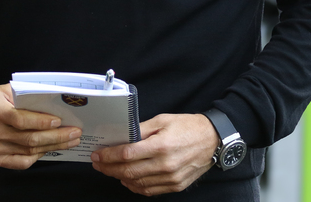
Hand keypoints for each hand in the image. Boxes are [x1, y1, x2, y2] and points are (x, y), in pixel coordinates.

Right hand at [0, 84, 81, 168]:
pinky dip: (38, 156)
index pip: (21, 120)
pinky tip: (51, 149)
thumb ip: (25, 94)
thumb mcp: (5, 90)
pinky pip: (21, 162)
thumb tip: (51, 99)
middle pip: (29, 139)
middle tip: (75, 133)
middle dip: (56, 136)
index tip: (59, 120)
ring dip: (53, 147)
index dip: (41, 121)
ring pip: (29, 151)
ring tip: (70, 141)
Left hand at [90, 113, 217, 196]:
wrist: (212, 139)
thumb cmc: (188, 126)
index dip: (109, 156)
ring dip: (120, 178)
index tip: (98, 155)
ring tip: (110, 171)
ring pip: (137, 183)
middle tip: (98, 164)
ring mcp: (171, 178)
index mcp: (161, 145)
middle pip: (129, 171)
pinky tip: (128, 180)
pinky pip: (150, 190)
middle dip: (109, 168)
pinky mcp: (175, 185)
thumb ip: (142, 129)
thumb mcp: (163, 120)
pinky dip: (135, 187)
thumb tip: (124, 136)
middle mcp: (165, 164)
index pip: (127, 154)